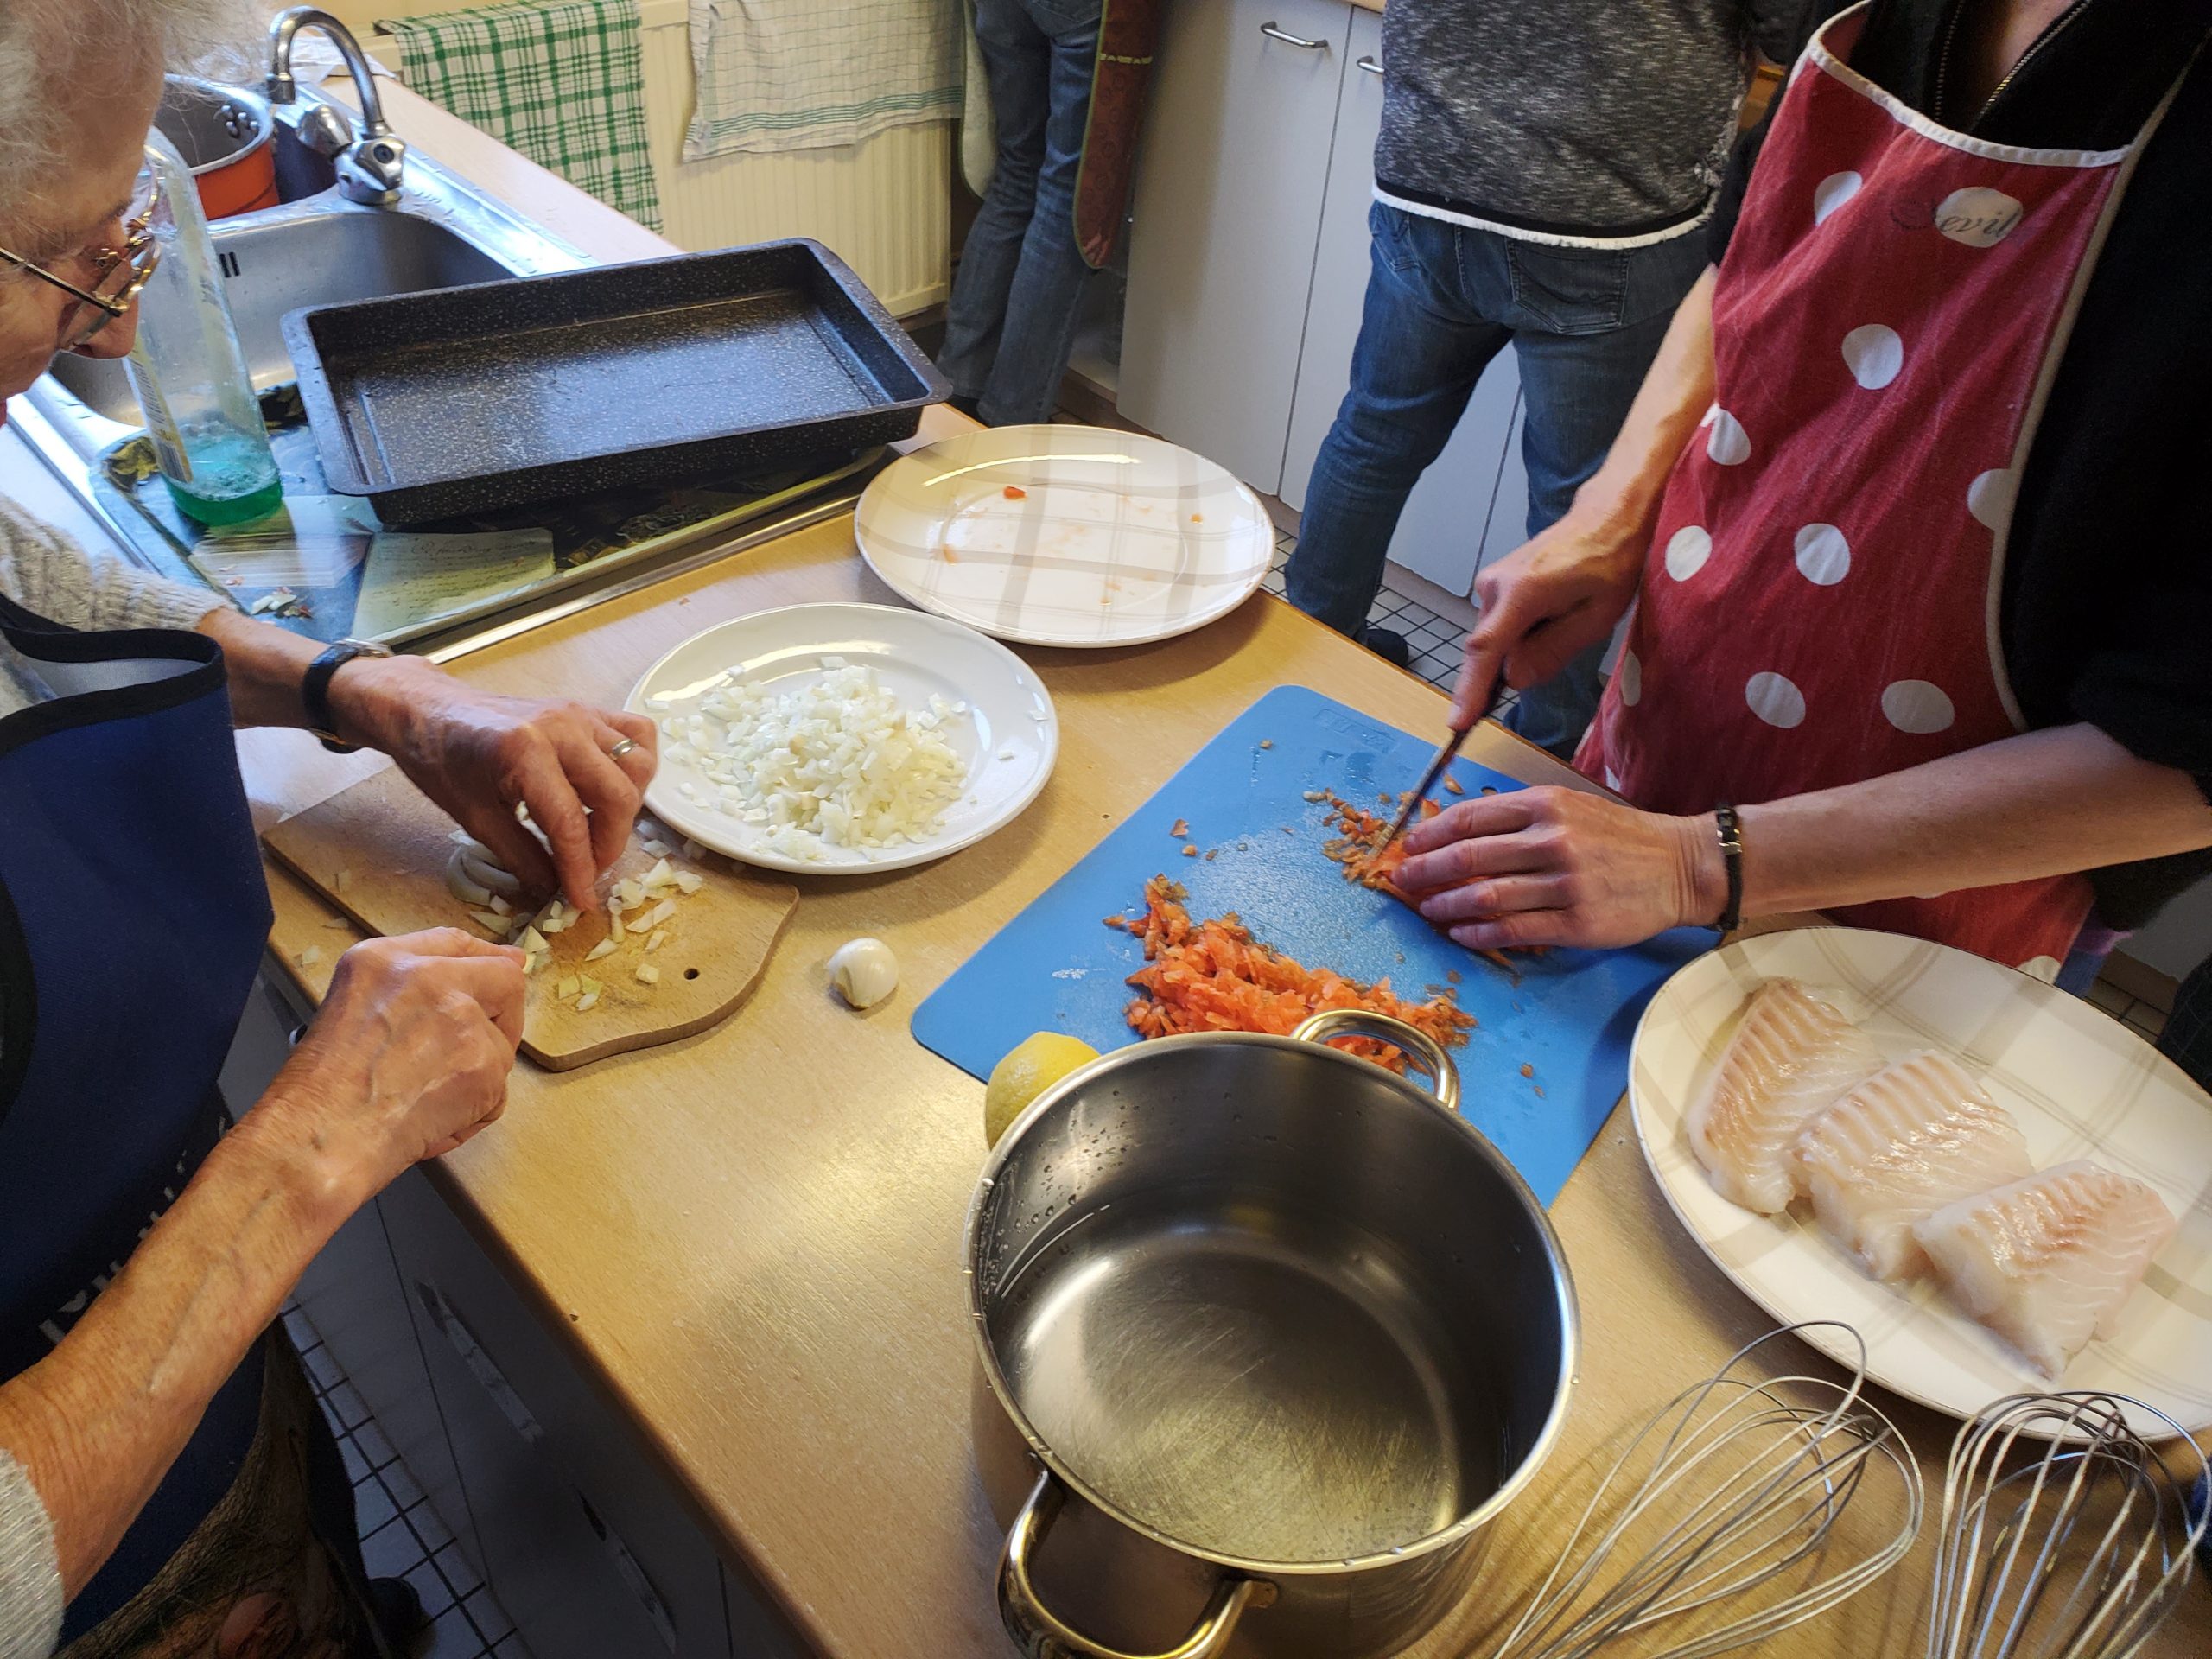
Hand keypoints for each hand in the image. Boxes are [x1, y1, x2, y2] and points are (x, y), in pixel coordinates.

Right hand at [259, 930, 526, 1213]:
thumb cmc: (318, 1092)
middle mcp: (428, 977)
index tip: (502, 968)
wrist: (315, 1140)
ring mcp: (461, 1018)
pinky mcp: (483, 1063)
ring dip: (475, 1079)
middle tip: (475, 1054)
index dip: (483, 958)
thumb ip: (406, 992)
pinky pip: (497, 1093)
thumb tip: (472, 983)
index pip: (453, 942)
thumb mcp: (346, 1009)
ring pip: (501, 1047)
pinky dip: (472, 1115)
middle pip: (504, 979)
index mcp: (384, 959)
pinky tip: (431, 1124)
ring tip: (424, 1102)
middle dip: (503, 1017)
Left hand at [332, 657, 657, 908]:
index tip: (583, 900)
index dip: (581, 870)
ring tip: (600, 829)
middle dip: (610, 844)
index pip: (570, 824)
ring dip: (626, 807)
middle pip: (618, 796)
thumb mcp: (475, 820)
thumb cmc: (441, 762)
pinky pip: (637, 734)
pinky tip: (615, 789)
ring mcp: (580, 713)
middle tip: (590, 869)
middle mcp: (561, 728)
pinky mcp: (587, 709)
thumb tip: (557, 890)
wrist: (430, 710)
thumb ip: (523, 857)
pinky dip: (636, 766)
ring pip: (637, 764)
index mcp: (523, 754)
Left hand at [1394, 786, 1724, 950]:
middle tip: (1402, 881)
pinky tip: (1461, 933)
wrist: (1680, 866)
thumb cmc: (1619, 837)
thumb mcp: (1569, 806)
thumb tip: (1458, 827)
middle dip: (1426, 871)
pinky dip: (1479, 932)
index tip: (1409, 847)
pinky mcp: (1576, 922)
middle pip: (1468, 857)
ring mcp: (1564, 883)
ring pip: (1486, 896)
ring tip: (1428, 911)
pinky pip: (1513, 930)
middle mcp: (1552, 840)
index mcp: (1545, 805)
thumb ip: (1518, 815)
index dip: (1431, 834)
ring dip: (1447, 906)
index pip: (1470, 817)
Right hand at [1449, 514, 1644, 726]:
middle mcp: (1495, 586)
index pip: (1486, 651)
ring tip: (1564, 613)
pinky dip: (1523, 631)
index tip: (1456, 723)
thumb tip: (1514, 679)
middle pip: (1494, 651)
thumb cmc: (1608, 563)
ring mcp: (1489, 583)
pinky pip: (1500, 626)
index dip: (1470, 691)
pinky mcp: (1492, 585)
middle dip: (1522, 661)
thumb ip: (1552, 652)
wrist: (1604, 520)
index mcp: (1522, 592)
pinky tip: (1552, 610)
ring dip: (1527, 643)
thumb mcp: (1596, 618)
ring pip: (1498, 640)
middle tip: (1567, 634)